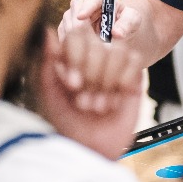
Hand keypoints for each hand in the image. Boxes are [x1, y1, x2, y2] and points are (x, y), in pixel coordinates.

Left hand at [36, 16, 141, 157]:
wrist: (89, 150)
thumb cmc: (67, 125)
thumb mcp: (51, 94)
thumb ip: (49, 62)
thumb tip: (47, 31)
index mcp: (73, 60)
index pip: (78, 36)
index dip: (75, 57)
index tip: (71, 83)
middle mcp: (94, 61)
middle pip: (98, 46)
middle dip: (91, 76)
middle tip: (84, 101)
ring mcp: (115, 69)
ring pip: (118, 51)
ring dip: (107, 81)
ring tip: (99, 104)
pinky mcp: (133, 80)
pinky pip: (134, 63)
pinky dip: (124, 81)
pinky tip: (115, 100)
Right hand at [57, 0, 142, 51]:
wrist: (119, 30)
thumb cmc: (127, 21)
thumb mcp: (133, 20)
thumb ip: (126, 24)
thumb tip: (117, 34)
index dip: (86, 7)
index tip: (82, 17)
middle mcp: (82, 5)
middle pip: (74, 12)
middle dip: (77, 27)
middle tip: (85, 44)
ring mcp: (72, 17)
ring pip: (66, 26)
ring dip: (74, 40)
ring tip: (86, 54)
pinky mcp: (66, 30)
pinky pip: (63, 38)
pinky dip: (68, 48)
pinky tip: (78, 58)